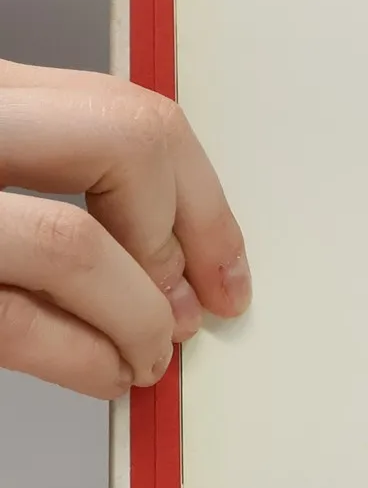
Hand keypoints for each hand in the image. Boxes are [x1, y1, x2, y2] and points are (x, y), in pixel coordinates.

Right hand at [0, 62, 248, 398]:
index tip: (226, 265)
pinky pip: (22, 322)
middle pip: (125, 142)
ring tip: (148, 355)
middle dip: (184, 238)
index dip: (200, 199)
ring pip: (77, 244)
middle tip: (197, 307)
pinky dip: (86, 360)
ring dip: (139, 318)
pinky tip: (103, 373)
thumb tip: (175, 271)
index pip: (125, 113)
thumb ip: (65, 190)